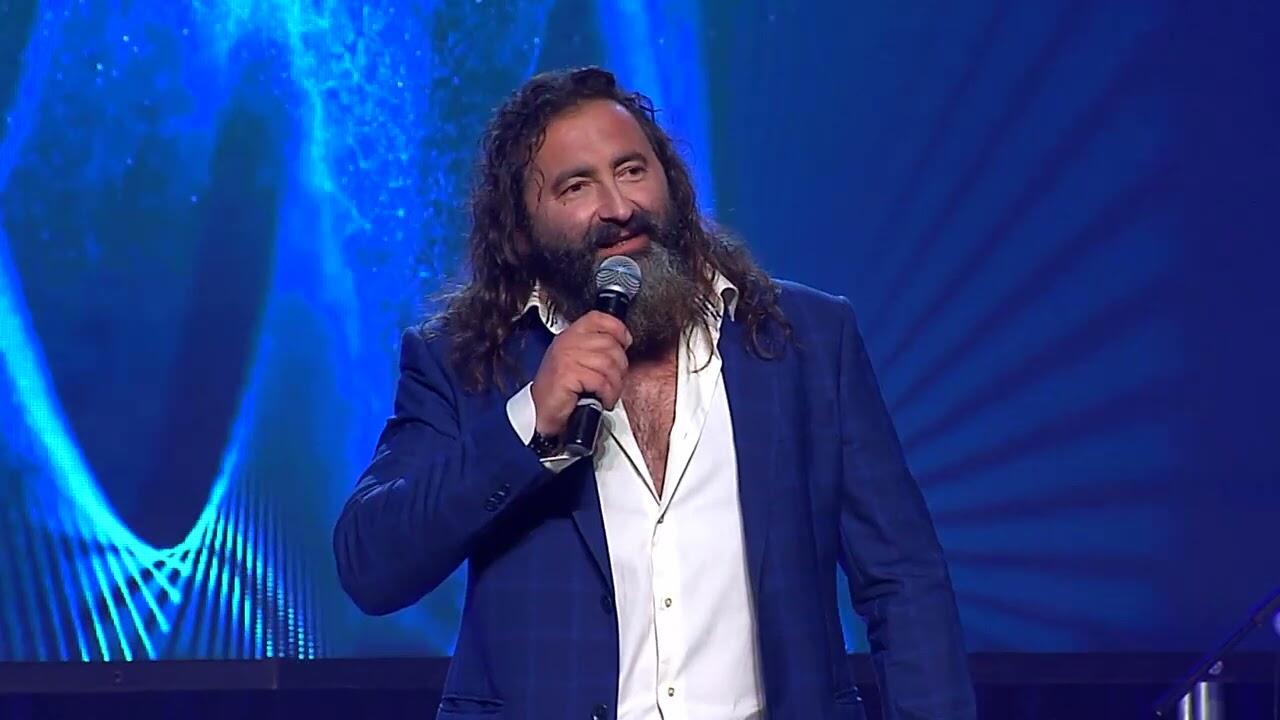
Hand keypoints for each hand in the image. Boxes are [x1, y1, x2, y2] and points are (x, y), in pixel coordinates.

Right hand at [530, 311, 631, 436]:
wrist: (540, 413)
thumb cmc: (559, 392)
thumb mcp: (576, 362)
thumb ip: (594, 349)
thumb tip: (622, 343)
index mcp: (569, 336)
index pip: (598, 319)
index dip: (617, 329)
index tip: (625, 343)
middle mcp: (567, 343)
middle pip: (610, 343)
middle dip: (620, 367)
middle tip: (614, 381)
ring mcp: (566, 357)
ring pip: (609, 364)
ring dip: (614, 384)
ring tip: (608, 393)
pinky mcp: (568, 374)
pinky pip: (601, 381)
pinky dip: (607, 394)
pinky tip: (601, 400)